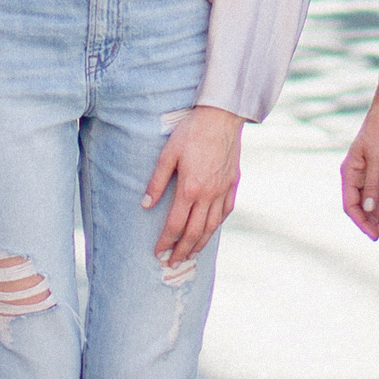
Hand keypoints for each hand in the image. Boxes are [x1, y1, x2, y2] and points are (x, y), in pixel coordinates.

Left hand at [142, 106, 242, 268]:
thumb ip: (157, 181)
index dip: (166, 242)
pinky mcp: (233, 183)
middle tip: (173, 263)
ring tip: (191, 254)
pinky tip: (211, 230)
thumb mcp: (168, 153)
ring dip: (201, 243)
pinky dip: (217, 224)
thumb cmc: (192, 131)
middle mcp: (208, 194)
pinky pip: (226, 211)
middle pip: (195, 232)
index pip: (175, 224)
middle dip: (182, 250)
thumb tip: (145, 204)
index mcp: (190, 189)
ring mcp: (223, 190)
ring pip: (212, 226)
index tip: (158, 253)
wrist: (222, 116)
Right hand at [341, 92, 378, 242]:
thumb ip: (373, 185)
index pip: (351, 206)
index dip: (363, 223)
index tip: (376, 237)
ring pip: (374, 203)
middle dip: (377, 223)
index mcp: (349, 173)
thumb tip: (369, 210)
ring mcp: (367, 174)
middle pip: (364, 208)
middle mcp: (355, 176)